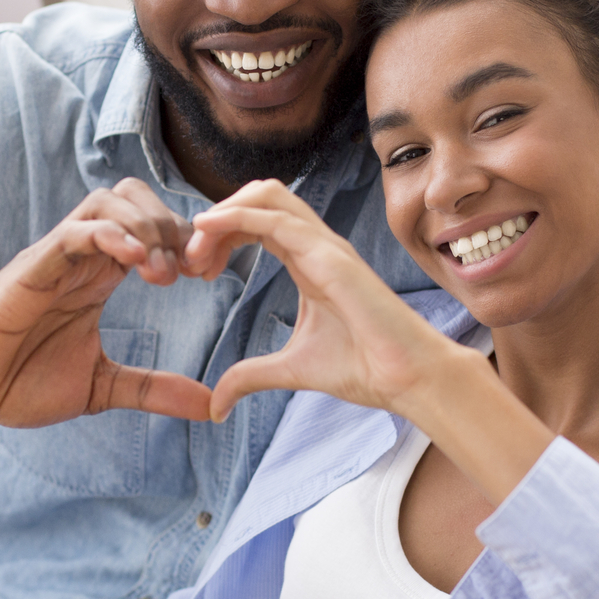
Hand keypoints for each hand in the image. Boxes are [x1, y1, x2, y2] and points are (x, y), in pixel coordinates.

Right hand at [0, 179, 211, 425]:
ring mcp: (56, 259)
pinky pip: (73, 233)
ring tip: (160, 273)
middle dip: (171, 225)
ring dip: (145, 227)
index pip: (152, 228)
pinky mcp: (31, 270)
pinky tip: (134, 260)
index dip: (186, 241)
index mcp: (100, 277)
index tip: (209, 275)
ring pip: (107, 203)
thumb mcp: (100, 388)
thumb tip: (209, 404)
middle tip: (189, 270)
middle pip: (134, 198)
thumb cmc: (20, 382)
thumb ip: (152, 389)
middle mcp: (82, 259)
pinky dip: (109, 236)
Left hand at [185, 180, 464, 420]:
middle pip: (259, 196)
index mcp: (308, 260)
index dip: (221, 235)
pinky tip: (207, 230)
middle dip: (217, 217)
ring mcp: (326, 245)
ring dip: (223, 213)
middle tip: (192, 260)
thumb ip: (250, 377)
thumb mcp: (289, 370)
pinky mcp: (331, 256)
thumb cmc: (365, 368)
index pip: (257, 222)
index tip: (197, 271)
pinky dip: (236, 216)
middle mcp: (317, 244)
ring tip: (196, 250)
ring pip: (267, 194)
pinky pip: (276, 219)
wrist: (407, 379)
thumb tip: (215, 404)